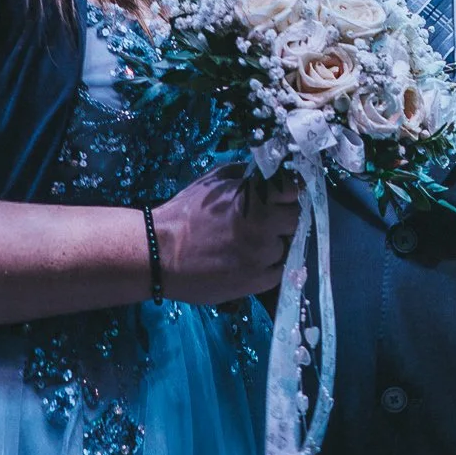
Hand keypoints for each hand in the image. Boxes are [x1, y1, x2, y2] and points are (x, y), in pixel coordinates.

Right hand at [152, 167, 299, 304]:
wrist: (159, 254)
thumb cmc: (184, 214)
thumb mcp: (212, 182)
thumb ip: (244, 174)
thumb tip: (268, 172)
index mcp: (254, 198)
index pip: (294, 190)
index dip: (288, 192)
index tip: (281, 196)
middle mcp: (264, 226)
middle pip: (296, 218)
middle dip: (284, 217)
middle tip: (266, 221)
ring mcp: (262, 256)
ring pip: (287, 246)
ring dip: (275, 243)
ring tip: (251, 243)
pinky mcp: (257, 281)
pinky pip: (278, 271)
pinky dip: (268, 265)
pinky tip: (249, 260)